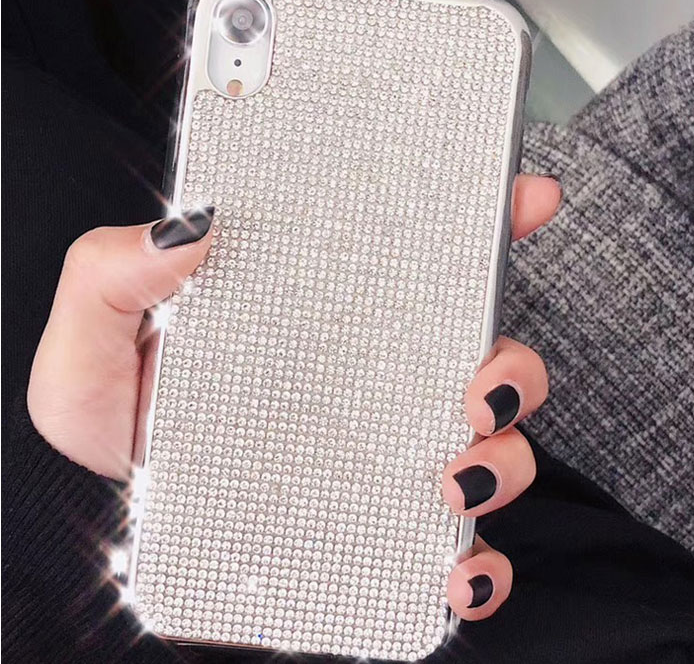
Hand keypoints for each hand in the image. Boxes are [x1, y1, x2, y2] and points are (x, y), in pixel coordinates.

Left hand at [27, 175, 559, 620]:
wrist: (121, 503)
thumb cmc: (112, 409)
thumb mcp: (90, 334)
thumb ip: (114, 272)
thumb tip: (195, 228)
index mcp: (320, 310)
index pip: (413, 256)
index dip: (477, 221)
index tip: (522, 200)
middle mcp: (367, 374)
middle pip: (476, 355)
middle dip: (509, 367)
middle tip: (480, 389)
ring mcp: (378, 449)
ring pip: (486, 445)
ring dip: (504, 459)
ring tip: (458, 478)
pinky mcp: (378, 523)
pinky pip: (452, 545)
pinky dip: (477, 564)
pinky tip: (457, 574)